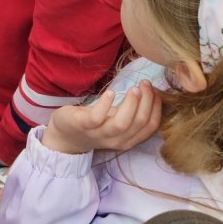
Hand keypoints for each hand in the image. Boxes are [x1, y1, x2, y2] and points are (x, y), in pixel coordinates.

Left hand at [42, 81, 161, 155]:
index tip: (156, 91)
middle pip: (139, 123)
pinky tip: (110, 92)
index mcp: (128, 139)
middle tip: (145, 84)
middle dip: (147, 101)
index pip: (150, 126)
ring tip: (134, 88)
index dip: (156, 107)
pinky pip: (97, 117)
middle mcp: (116, 139)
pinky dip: (105, 104)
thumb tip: (153, 92)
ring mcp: (99, 133)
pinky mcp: (84, 125)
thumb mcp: (117, 121)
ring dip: (131, 104)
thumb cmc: (97, 124)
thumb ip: (133, 112)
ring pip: (122, 123)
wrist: (66, 135)